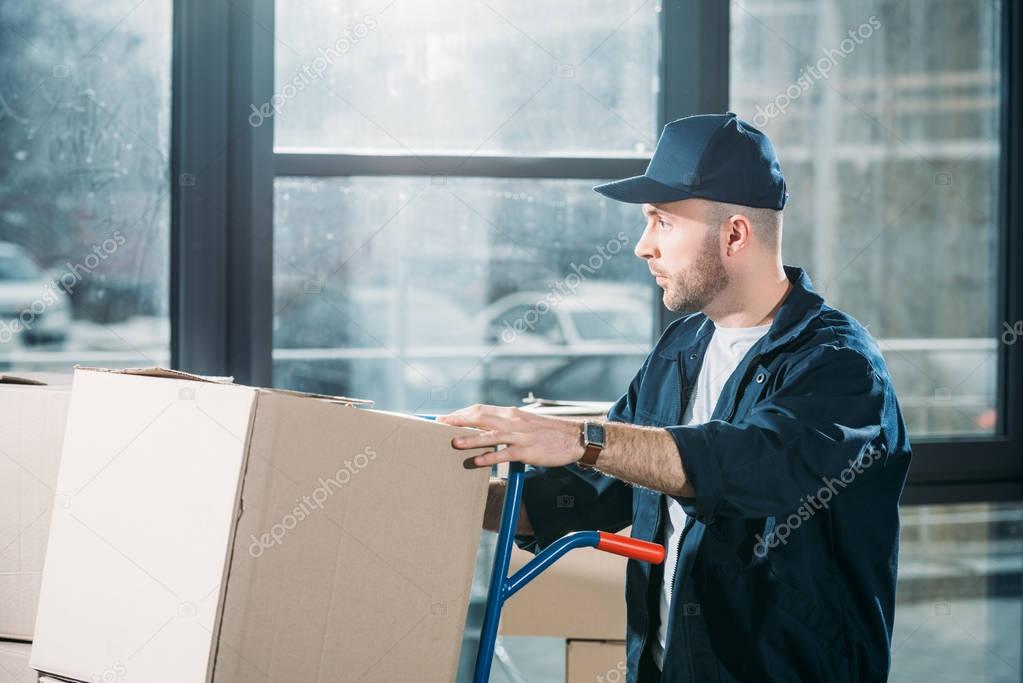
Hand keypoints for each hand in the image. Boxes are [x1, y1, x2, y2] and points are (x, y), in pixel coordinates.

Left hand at [437, 404, 584, 467]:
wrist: (573, 438)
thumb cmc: (548, 432)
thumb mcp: (525, 421)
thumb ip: (506, 422)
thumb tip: (487, 425)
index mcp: (511, 413)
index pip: (481, 409)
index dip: (462, 413)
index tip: (445, 418)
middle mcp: (513, 421)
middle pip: (481, 418)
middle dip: (459, 420)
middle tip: (440, 424)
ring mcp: (519, 436)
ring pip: (490, 435)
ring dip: (471, 438)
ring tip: (454, 442)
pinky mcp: (526, 451)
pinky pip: (504, 454)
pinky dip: (489, 457)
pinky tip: (476, 461)